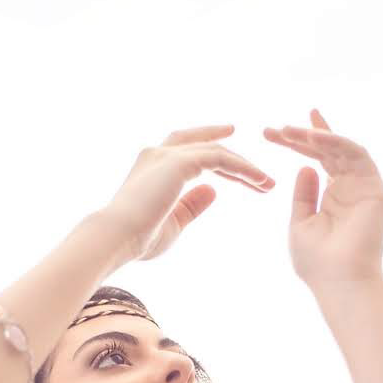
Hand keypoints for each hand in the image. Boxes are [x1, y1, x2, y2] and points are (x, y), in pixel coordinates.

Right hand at [102, 124, 274, 263]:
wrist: (116, 236)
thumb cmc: (137, 238)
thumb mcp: (173, 221)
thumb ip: (192, 204)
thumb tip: (215, 190)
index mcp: (153, 165)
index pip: (188, 150)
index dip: (213, 150)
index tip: (235, 157)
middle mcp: (159, 153)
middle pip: (205, 144)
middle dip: (235, 157)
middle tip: (260, 174)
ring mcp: (168, 154)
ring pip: (216, 151)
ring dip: (244, 167)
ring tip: (267, 183)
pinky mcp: (179, 162)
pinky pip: (219, 158)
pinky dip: (241, 168)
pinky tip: (258, 180)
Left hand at [263, 109, 382, 289]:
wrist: (339, 282)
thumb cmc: (317, 262)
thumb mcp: (300, 223)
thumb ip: (302, 195)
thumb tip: (304, 166)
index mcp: (332, 197)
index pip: (318, 161)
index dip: (299, 143)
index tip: (275, 131)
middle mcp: (349, 188)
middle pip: (327, 151)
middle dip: (301, 137)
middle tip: (276, 128)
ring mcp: (363, 186)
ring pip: (341, 149)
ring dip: (316, 136)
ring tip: (290, 131)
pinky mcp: (375, 187)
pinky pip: (356, 155)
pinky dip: (335, 142)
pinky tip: (313, 137)